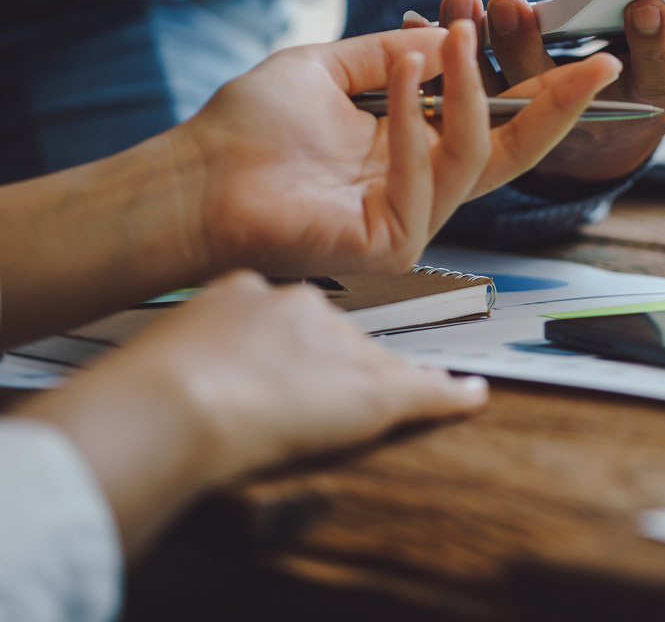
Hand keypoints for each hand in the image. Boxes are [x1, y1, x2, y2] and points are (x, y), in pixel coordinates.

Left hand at [0, 23, 619, 345]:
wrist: (191, 179)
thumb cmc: (248, 131)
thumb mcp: (331, 69)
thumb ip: (393, 52)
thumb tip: (450, 33)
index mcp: (413, 151)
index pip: (497, 122)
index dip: (541, 89)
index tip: (579, 51)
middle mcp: (423, 190)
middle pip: (516, 151)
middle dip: (561, 106)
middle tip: (598, 63)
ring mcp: (412, 221)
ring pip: (476, 156)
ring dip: (473, 90)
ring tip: (459, 35)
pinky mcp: (393, 244)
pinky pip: (428, 176)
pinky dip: (418, 121)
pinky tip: (406, 76)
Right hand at [17, 271, 486, 553]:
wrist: (180, 402)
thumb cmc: (159, 381)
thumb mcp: (172, 340)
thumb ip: (196, 338)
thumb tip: (186, 357)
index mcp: (254, 290)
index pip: (289, 311)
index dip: (285, 341)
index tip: (274, 361)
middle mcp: (308, 309)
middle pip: (336, 334)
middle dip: (327, 362)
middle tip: (299, 396)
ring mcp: (345, 348)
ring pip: (376, 361)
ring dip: (376, 381)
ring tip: (356, 408)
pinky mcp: (376, 391)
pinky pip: (428, 391)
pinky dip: (452, 396)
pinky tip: (472, 396)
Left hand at [405, 0, 664, 183]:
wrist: (598, 138)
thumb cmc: (657, 78)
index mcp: (648, 98)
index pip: (657, 76)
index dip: (654, 43)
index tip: (648, 2)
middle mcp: (590, 115)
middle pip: (562, 86)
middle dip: (537, 45)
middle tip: (517, 3)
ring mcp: (533, 118)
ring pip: (499, 90)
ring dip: (477, 46)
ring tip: (464, 1)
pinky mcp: (482, 113)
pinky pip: (453, 84)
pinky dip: (433, 49)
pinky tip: (413, 14)